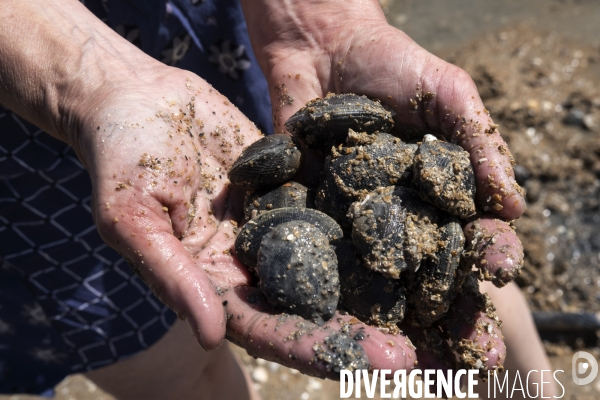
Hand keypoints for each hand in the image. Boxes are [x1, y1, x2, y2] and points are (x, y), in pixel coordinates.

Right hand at [70, 66, 423, 377]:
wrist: (138, 100)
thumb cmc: (119, 158)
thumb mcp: (130, 217)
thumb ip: (171, 274)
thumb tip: (211, 333)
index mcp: (213, 283)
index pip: (268, 327)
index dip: (317, 348)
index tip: (371, 364)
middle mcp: (251, 262)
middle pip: (310, 306)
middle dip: (360, 332)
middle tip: (415, 354)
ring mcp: (275, 225)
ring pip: (330, 262)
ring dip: (375, 286)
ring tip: (428, 307)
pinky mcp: (292, 187)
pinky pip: (332, 208)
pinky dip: (368, 224)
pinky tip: (413, 232)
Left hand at [242, 0, 523, 370]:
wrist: (320, 46)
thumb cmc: (392, 61)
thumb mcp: (445, 92)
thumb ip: (478, 142)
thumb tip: (515, 206)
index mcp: (439, 193)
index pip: (471, 234)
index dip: (489, 255)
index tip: (504, 270)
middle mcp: (398, 216)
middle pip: (428, 272)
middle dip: (450, 308)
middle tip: (470, 351)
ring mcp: (353, 221)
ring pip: (376, 278)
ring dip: (395, 316)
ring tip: (408, 351)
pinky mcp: (310, 217)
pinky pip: (321, 255)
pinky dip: (330, 285)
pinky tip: (339, 317)